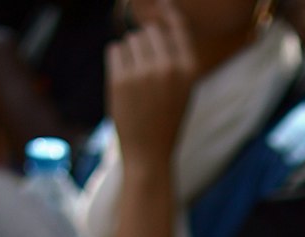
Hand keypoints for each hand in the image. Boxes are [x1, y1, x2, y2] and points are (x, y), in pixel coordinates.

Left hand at [107, 0, 197, 169]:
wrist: (149, 155)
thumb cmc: (166, 120)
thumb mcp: (183, 89)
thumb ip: (176, 56)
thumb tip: (158, 17)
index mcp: (189, 70)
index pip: (177, 25)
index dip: (166, 13)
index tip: (160, 6)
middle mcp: (168, 67)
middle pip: (150, 32)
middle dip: (146, 46)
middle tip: (146, 74)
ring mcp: (143, 73)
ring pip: (131, 40)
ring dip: (131, 55)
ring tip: (137, 84)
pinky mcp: (120, 79)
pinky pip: (115, 51)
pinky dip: (117, 63)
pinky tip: (124, 85)